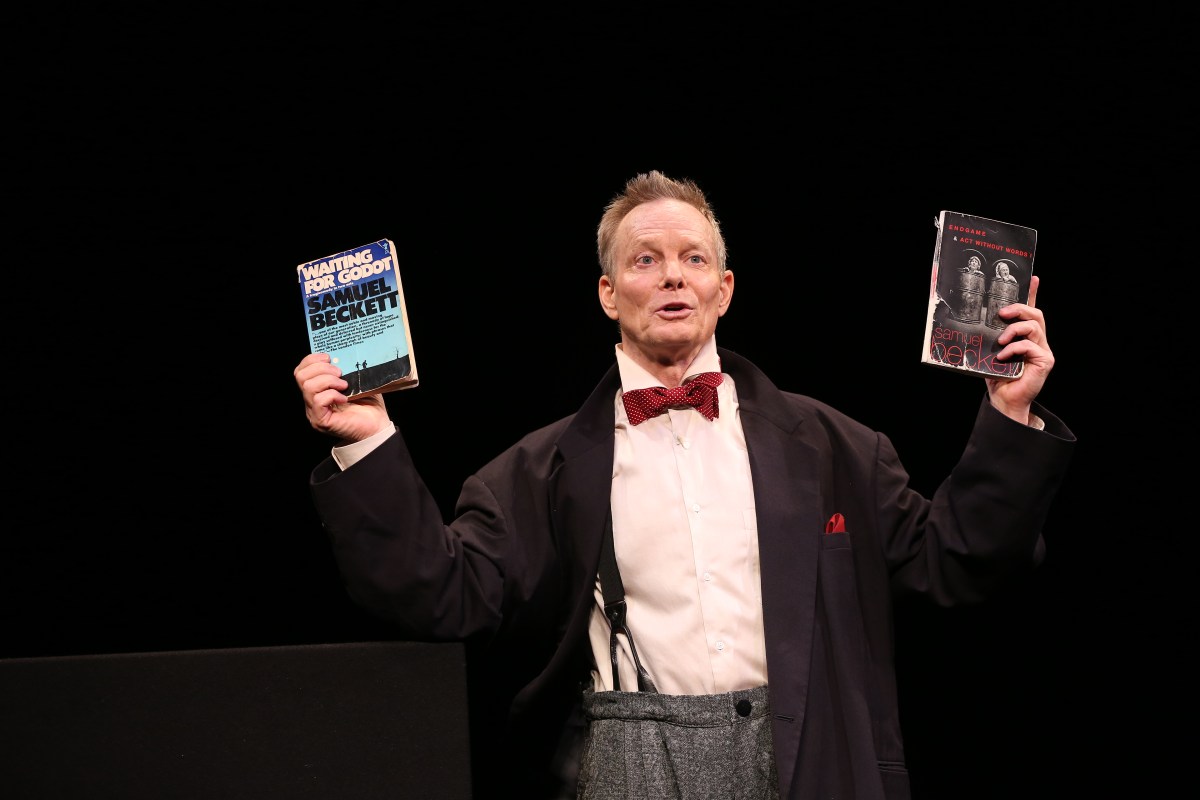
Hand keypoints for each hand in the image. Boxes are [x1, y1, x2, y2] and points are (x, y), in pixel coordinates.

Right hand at [294, 352, 390, 442]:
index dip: (312, 359)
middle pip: (300, 376)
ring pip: (308, 386)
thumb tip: (342, 353)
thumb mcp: (356, 381)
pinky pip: (318, 400)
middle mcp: (311, 401)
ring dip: (328, 380)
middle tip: (339, 372)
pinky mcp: (321, 421)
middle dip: (321, 368)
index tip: (329, 357)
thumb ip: (346, 369)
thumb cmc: (368, 405)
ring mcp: (314, 412)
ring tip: (343, 385)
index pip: (301, 370)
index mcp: (317, 390)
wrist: (378, 427)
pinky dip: (332, 394)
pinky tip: (344, 397)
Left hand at [986, 275, 1054, 424]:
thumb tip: (978, 319)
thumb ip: (992, 335)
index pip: (1032, 311)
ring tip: (1000, 341)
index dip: (1033, 293)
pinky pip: (1030, 345)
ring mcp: (1044, 350)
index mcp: (1026, 336)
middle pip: (1036, 314)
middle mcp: (1038, 340)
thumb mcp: (991, 350)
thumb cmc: (997, 375)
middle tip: (1001, 313)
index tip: (1032, 277)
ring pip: (1034, 326)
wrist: (1004, 399)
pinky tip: (1002, 356)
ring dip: (1014, 330)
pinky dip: (1014, 348)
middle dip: (1019, 308)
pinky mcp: (1046, 360)